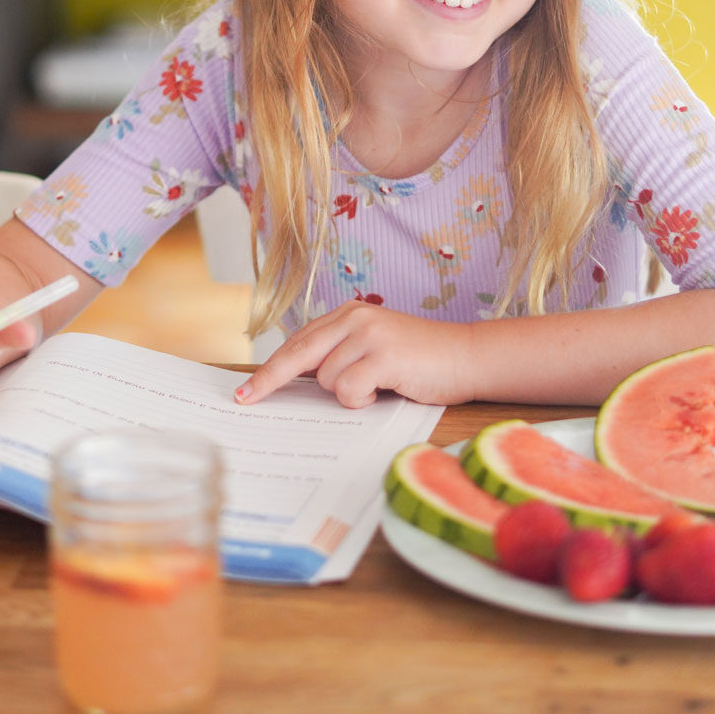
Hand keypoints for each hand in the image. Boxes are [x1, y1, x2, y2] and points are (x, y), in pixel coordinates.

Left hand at [235, 301, 475, 407]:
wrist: (468, 357)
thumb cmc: (420, 362)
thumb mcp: (373, 351)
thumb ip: (340, 357)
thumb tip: (296, 380)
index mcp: (349, 314)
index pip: (298, 343)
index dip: (271, 369)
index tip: (247, 390)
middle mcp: (355, 318)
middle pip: (297, 354)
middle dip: (270, 380)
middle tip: (246, 399)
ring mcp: (369, 334)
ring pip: (327, 379)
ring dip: (348, 394)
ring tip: (379, 386)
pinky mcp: (384, 355)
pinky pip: (349, 389)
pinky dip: (362, 399)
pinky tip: (386, 389)